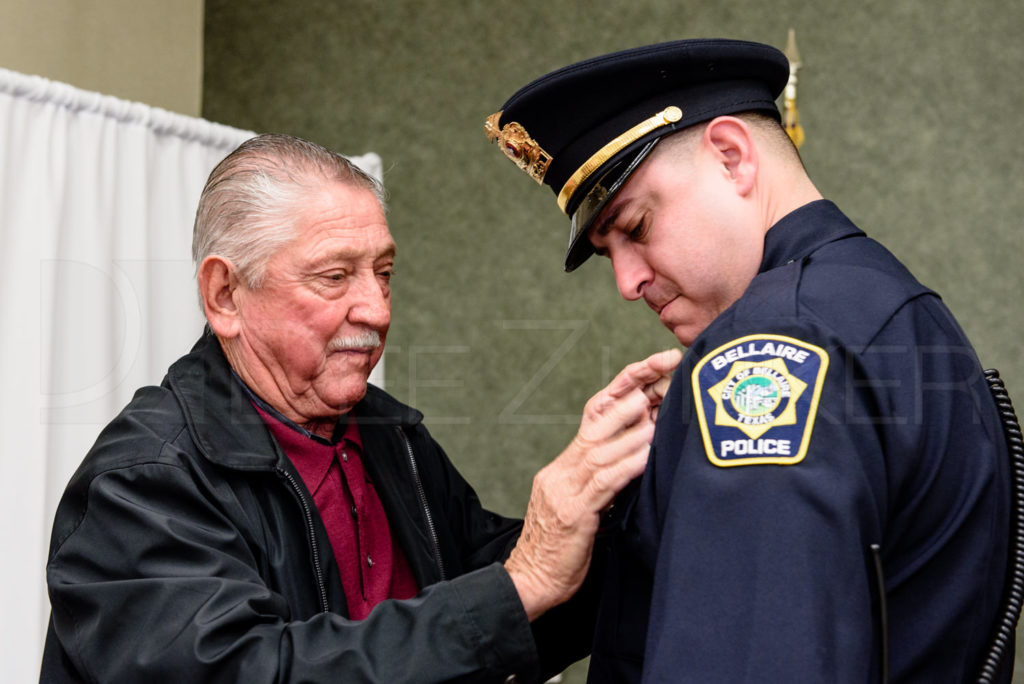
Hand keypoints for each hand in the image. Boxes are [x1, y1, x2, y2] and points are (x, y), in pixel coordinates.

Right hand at [505, 348, 681, 619]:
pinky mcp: (573, 514)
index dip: (618, 391)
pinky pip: (605, 482)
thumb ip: (602, 482)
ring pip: (601, 449)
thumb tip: (637, 458)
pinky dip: (629, 465)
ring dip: (633, 429)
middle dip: (629, 396)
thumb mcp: (581, 507)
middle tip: (659, 375)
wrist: (530, 582)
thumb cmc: (560, 550)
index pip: (591, 417)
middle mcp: (560, 471)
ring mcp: (563, 491)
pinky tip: (649, 455)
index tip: (647, 371)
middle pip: (595, 423)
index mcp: (561, 467)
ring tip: (659, 410)